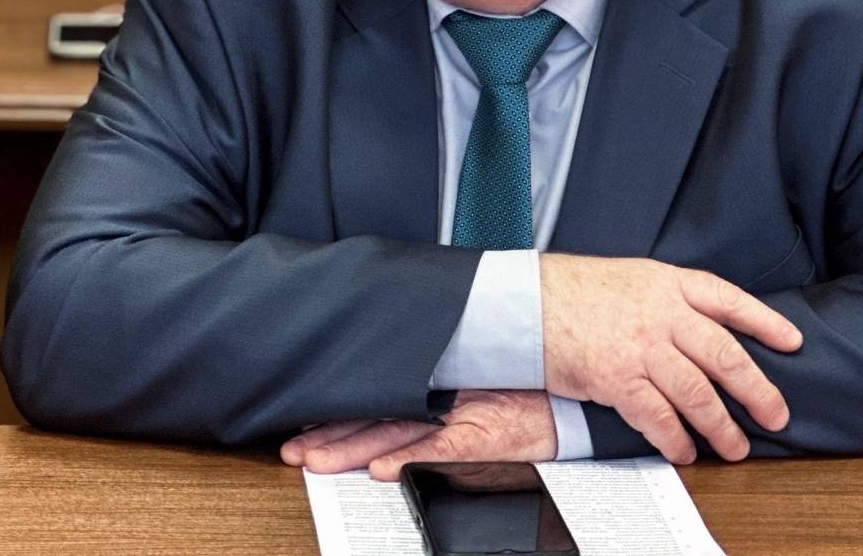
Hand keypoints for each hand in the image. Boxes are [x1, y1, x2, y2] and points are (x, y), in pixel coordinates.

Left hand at [280, 389, 556, 481]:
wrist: (568, 396)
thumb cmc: (521, 395)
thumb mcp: (472, 393)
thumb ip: (431, 406)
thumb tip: (388, 438)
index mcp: (431, 390)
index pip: (374, 403)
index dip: (336, 417)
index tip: (302, 431)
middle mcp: (438, 401)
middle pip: (374, 421)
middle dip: (331, 438)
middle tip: (294, 451)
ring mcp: (457, 418)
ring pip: (394, 435)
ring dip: (353, 450)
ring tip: (316, 461)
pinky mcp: (480, 436)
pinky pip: (440, 450)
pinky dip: (410, 461)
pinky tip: (381, 472)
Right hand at [540, 252, 801, 464]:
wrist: (528, 302)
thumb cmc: (574, 290)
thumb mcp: (630, 278)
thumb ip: (666, 300)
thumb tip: (697, 331)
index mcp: (666, 282)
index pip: (728, 299)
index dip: (763, 321)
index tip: (791, 341)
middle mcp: (661, 313)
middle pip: (724, 353)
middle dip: (757, 388)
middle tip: (776, 412)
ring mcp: (641, 346)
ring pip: (698, 392)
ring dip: (722, 425)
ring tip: (735, 445)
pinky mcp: (618, 379)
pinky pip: (659, 417)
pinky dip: (676, 439)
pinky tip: (685, 451)